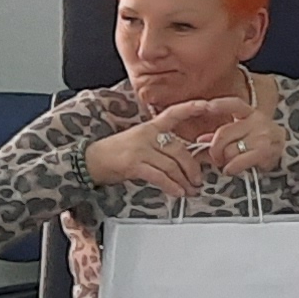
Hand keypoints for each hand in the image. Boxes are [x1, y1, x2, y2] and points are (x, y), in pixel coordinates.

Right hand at [86, 113, 208, 197]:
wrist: (90, 161)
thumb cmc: (117, 153)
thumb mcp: (140, 142)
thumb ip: (161, 147)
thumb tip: (184, 161)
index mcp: (150, 127)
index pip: (174, 113)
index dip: (192, 108)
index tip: (208, 105)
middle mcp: (147, 135)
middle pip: (179, 150)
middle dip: (193, 168)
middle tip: (198, 181)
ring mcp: (140, 149)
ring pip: (172, 165)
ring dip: (184, 182)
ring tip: (190, 191)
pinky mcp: (134, 164)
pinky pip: (159, 176)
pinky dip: (171, 186)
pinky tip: (177, 193)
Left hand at [162, 90, 285, 178]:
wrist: (288, 157)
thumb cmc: (260, 145)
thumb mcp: (242, 135)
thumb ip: (222, 136)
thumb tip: (201, 140)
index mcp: (250, 113)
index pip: (234, 104)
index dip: (220, 105)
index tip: (206, 107)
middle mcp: (257, 121)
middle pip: (223, 133)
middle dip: (214, 149)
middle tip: (216, 158)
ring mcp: (263, 136)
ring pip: (229, 150)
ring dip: (225, 161)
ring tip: (228, 164)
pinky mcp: (266, 151)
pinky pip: (238, 161)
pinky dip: (231, 167)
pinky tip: (231, 170)